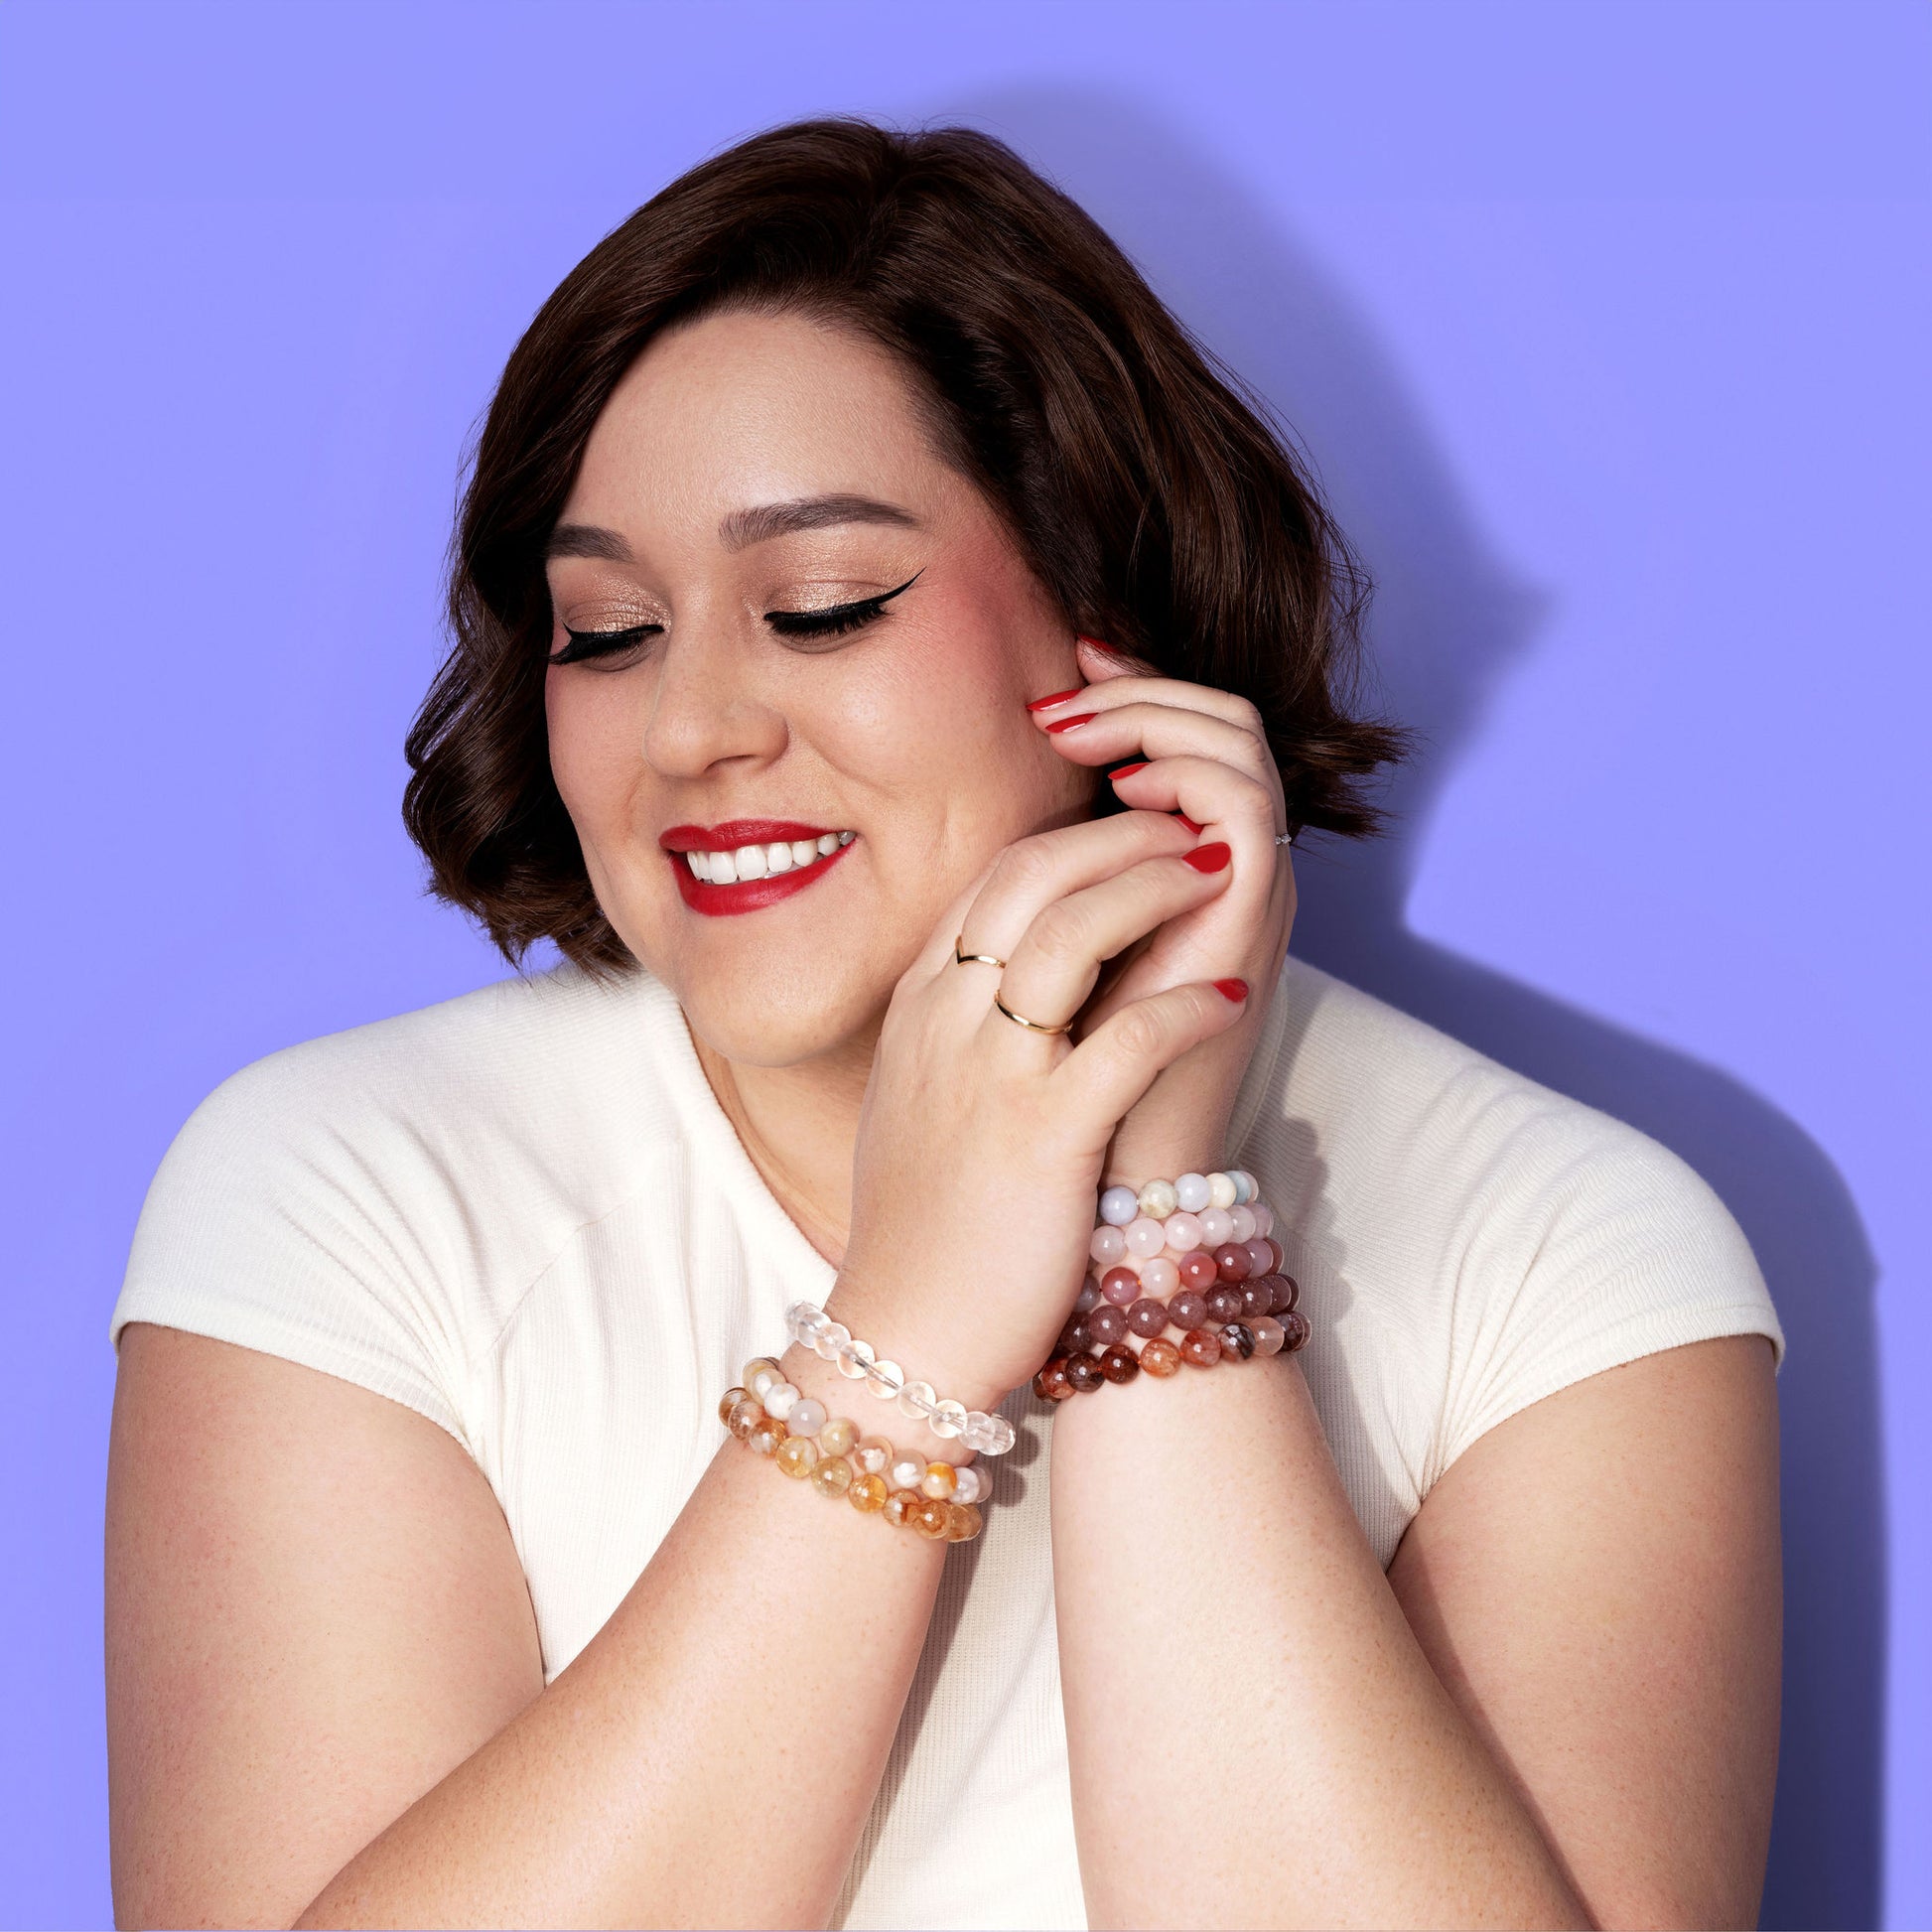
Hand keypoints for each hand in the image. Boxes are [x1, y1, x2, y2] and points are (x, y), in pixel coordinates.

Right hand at [829, 809, 1252, 1408]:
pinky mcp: (1041, 1137)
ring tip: (1217, 874)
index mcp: (920, 1008)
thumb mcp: (920, 1097)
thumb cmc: (924, 1223)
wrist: (903, 1333)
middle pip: (1031, 876)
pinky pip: (1126, 1040)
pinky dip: (1184, 1006)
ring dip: (1154, 887)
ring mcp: (988, 1075)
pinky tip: (1229, 1000)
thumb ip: (957, 1025)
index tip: (1138, 834)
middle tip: (1189, 829)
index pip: (996, 879)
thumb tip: (1016, 979)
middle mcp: (945, 1022)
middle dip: (1120, 835)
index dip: (1075, 838)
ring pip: (1071, 931)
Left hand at [1029, 636, 1295, 1185]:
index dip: (1129, 692)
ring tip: (1078, 731)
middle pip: (1220, 720)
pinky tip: (1124, 787)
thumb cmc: (1062, 1074)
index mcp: (1187, 870)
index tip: (1054, 679)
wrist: (1103, 1175)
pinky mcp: (1255, 917)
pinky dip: (1185, 772)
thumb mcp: (1047, 949)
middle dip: (1140, 684)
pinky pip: (1242, 801)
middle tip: (1065, 680)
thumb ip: (1046, 880)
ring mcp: (1250, 889)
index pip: (1184, 738)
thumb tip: (997, 816)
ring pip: (1237, 741)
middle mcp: (1230, 869)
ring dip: (1155, 713)